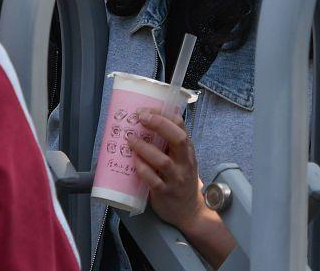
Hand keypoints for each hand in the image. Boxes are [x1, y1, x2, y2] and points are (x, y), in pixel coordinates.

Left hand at [128, 108, 236, 266]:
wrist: (189, 210)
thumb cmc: (180, 179)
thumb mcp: (180, 159)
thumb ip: (167, 143)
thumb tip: (144, 121)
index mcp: (187, 150)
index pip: (181, 125)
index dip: (163, 114)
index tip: (146, 109)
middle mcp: (185, 162)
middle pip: (178, 139)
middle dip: (158, 124)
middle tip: (140, 117)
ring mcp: (176, 178)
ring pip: (163, 161)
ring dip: (144, 148)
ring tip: (130, 140)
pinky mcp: (165, 193)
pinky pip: (153, 180)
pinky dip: (142, 169)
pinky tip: (134, 162)